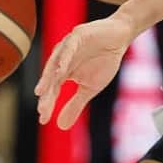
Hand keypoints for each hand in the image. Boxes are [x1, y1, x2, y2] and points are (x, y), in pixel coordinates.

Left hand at [35, 14, 135, 128]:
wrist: (121, 36)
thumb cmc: (105, 60)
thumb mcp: (91, 87)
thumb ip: (75, 104)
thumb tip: (61, 127)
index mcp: (63, 72)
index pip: (53, 89)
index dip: (48, 103)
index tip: (44, 119)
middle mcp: (61, 59)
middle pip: (51, 78)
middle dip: (46, 94)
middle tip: (42, 109)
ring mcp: (67, 46)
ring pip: (55, 63)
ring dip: (48, 77)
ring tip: (41, 91)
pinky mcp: (76, 35)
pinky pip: (68, 47)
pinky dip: (64, 58)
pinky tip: (61, 70)